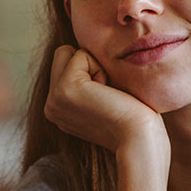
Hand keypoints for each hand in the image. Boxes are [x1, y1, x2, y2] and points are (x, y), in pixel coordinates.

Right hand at [44, 46, 167, 157]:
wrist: (140, 138)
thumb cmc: (134, 118)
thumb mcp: (103, 99)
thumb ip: (88, 83)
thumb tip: (85, 53)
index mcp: (58, 110)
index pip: (65, 65)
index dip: (92, 71)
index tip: (107, 99)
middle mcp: (50, 106)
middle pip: (62, 54)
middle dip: (88, 64)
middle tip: (106, 93)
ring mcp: (53, 100)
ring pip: (68, 52)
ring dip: (95, 66)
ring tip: (107, 94)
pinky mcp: (63, 90)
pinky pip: (80, 54)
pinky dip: (100, 68)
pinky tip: (107, 94)